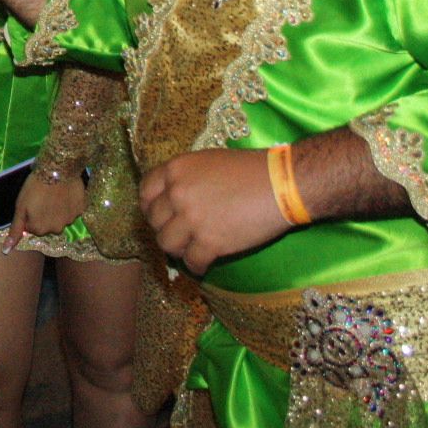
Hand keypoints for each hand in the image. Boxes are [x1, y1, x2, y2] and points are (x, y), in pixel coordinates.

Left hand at [5, 171, 85, 252]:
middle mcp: (56, 229)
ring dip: (57, 210)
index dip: (31, 214)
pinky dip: (69, 204)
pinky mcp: (81, 209)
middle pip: (48, 225)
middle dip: (45, 215)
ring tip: (54, 194)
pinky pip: (73, 210)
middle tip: (42, 198)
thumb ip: (15, 230)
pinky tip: (65, 192)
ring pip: (61, 218)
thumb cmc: (34, 187)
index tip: (31, 202)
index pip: (32, 227)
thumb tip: (6, 251)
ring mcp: (70, 220)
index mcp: (39, 229)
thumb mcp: (20, 207)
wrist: (57, 169)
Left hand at [139, 148, 290, 275]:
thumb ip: (186, 178)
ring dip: (178, 248)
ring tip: (192, 248)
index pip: (145, 191)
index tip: (160, 214)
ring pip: (166, 244)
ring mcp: (192, 219)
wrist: (282, 184)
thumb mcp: (208, 162)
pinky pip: (191, 262)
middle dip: (166, 228)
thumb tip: (173, 197)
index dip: (150, 206)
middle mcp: (177, 193)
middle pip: (154, 220)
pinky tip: (205, 263)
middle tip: (180, 233)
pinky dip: (197, 266)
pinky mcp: (210, 243)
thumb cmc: (250, 169)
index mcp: (176, 169)